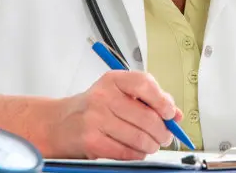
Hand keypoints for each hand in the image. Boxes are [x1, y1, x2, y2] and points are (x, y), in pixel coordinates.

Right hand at [49, 71, 182, 158]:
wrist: (59, 123)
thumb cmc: (94, 107)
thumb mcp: (119, 93)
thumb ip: (149, 99)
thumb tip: (176, 114)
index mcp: (113, 80)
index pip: (144, 84)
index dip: (162, 100)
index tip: (170, 113)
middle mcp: (103, 97)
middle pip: (146, 116)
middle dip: (162, 131)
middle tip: (166, 136)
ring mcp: (95, 119)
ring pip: (138, 137)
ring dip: (152, 145)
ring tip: (153, 145)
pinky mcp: (91, 141)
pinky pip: (125, 151)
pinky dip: (137, 154)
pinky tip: (138, 151)